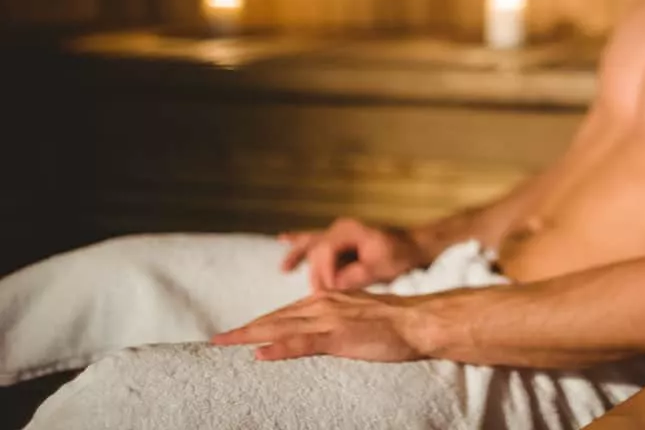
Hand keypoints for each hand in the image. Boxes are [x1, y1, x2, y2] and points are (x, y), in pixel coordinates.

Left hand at [211, 291, 423, 361]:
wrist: (419, 321)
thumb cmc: (395, 322)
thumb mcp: (358, 316)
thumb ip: (336, 320)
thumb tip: (318, 332)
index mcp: (327, 299)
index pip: (284, 313)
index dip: (258, 324)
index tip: (236, 333)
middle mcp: (323, 304)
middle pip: (274, 318)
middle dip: (244, 329)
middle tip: (215, 340)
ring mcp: (329, 320)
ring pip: (281, 327)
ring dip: (249, 335)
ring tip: (223, 343)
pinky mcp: (339, 337)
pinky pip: (303, 343)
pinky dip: (279, 347)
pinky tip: (260, 354)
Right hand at [279, 217, 427, 291]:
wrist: (415, 246)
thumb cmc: (401, 255)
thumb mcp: (381, 268)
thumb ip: (356, 276)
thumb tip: (335, 287)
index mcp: (349, 231)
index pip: (325, 252)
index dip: (324, 274)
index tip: (329, 293)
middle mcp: (340, 228)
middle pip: (315, 251)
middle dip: (313, 274)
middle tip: (314, 297)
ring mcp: (339, 233)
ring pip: (311, 243)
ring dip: (297, 255)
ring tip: (284, 269)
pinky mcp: (341, 241)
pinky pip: (315, 240)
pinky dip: (300, 242)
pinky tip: (283, 239)